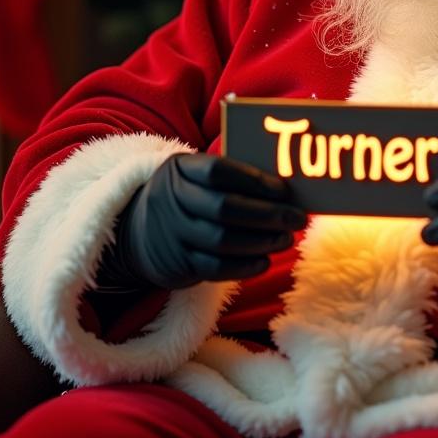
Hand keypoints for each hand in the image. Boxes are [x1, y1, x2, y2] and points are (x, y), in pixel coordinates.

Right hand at [113, 153, 308, 289]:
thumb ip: (229, 178)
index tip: (284, 190)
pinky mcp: (177, 264)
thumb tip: (284, 189)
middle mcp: (171, 199)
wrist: (140, 233)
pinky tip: (265, 261)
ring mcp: (171, 233)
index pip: (218, 170)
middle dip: (268, 214)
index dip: (254, 180)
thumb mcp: (194, 177)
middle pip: (224, 208)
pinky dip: (244, 266)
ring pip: (222, 240)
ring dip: (261, 241)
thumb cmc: (186, 199)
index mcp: (179, 169)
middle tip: (297, 218)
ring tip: (286, 238)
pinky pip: (214, 268)